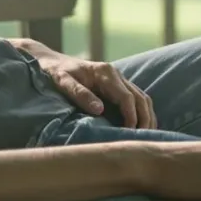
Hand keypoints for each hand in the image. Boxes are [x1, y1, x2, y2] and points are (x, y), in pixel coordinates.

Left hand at [24, 43, 155, 128]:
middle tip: (144, 139)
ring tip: (146, 136)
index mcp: (105, 73)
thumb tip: (99, 110)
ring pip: (142, 97)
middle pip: (140, 97)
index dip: (131, 115)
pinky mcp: (117, 85)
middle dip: (145, 118)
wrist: (53, 61)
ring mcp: (118, 79)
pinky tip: (141, 126)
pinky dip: (142, 112)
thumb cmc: (56, 72)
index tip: (130, 132)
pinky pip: (136, 98)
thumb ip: (80, 94)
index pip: (126, 96)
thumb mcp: (63, 82)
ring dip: (147, 116)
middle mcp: (115, 74)